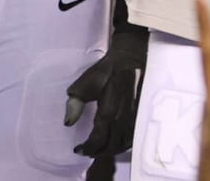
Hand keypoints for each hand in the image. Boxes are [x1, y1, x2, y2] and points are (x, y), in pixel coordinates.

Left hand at [64, 25, 147, 155]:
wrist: (130, 58)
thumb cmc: (106, 70)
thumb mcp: (85, 82)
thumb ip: (75, 103)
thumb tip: (67, 123)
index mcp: (109, 111)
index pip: (98, 139)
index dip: (88, 148)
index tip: (78, 150)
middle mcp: (123, 118)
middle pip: (111, 146)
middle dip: (98, 152)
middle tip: (87, 151)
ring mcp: (134, 119)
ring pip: (123, 145)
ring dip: (110, 150)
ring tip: (98, 149)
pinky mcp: (141, 116)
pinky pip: (132, 138)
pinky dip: (122, 145)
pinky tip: (114, 142)